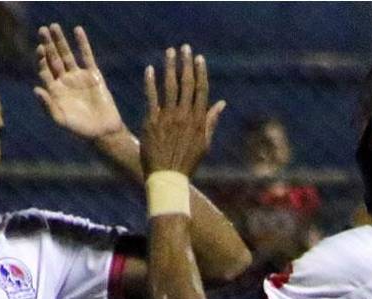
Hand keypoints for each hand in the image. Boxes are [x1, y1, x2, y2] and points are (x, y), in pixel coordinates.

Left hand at [34, 24, 123, 139]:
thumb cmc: (80, 129)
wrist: (103, 131)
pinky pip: (87, 56)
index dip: (41, 59)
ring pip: (67, 55)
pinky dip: (82, 43)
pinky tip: (77, 30)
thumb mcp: (61, 119)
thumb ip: (47, 105)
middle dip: (48, 44)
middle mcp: (64, 81)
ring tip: (54, 26)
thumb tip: (35, 89)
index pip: (45, 70)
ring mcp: (78, 77)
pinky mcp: (93, 75)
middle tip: (42, 29)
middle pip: (53, 59)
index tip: (40, 48)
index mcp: (54, 91)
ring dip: (61, 41)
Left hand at [140, 45, 225, 175]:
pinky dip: (150, 82)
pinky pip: (151, 97)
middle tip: (185, 48)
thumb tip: (222, 103)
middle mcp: (184, 116)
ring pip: (170, 86)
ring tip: (170, 52)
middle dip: (186, 64)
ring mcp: (168, 118)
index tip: (199, 58)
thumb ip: (211, 121)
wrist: (167, 177)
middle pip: (187, 84)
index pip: (202, 90)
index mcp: (199, 120)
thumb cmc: (186, 162)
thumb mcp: (204, 143)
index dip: (201, 72)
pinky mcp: (152, 122)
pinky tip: (150, 69)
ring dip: (170, 67)